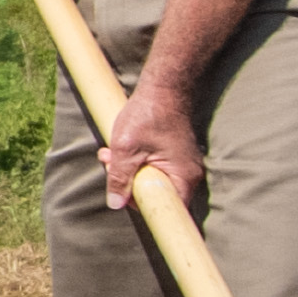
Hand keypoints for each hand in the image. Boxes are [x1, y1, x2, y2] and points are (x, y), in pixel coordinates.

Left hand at [95, 80, 205, 216]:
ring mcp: (182, 165)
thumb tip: (115, 204)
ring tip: (110, 153)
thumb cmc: (149, 114)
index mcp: (183, 177)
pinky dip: (136, 161)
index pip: (167, 210)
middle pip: (156, 195)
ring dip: (128, 170)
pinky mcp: (175, 156)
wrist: (164, 87)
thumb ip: (120, 178)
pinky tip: (120, 149)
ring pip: (151, 180)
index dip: (142, 207)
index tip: (124, 196)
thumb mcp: (126, 149)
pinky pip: (155, 168)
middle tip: (109, 164)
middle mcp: (188, 175)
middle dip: (128, 183)